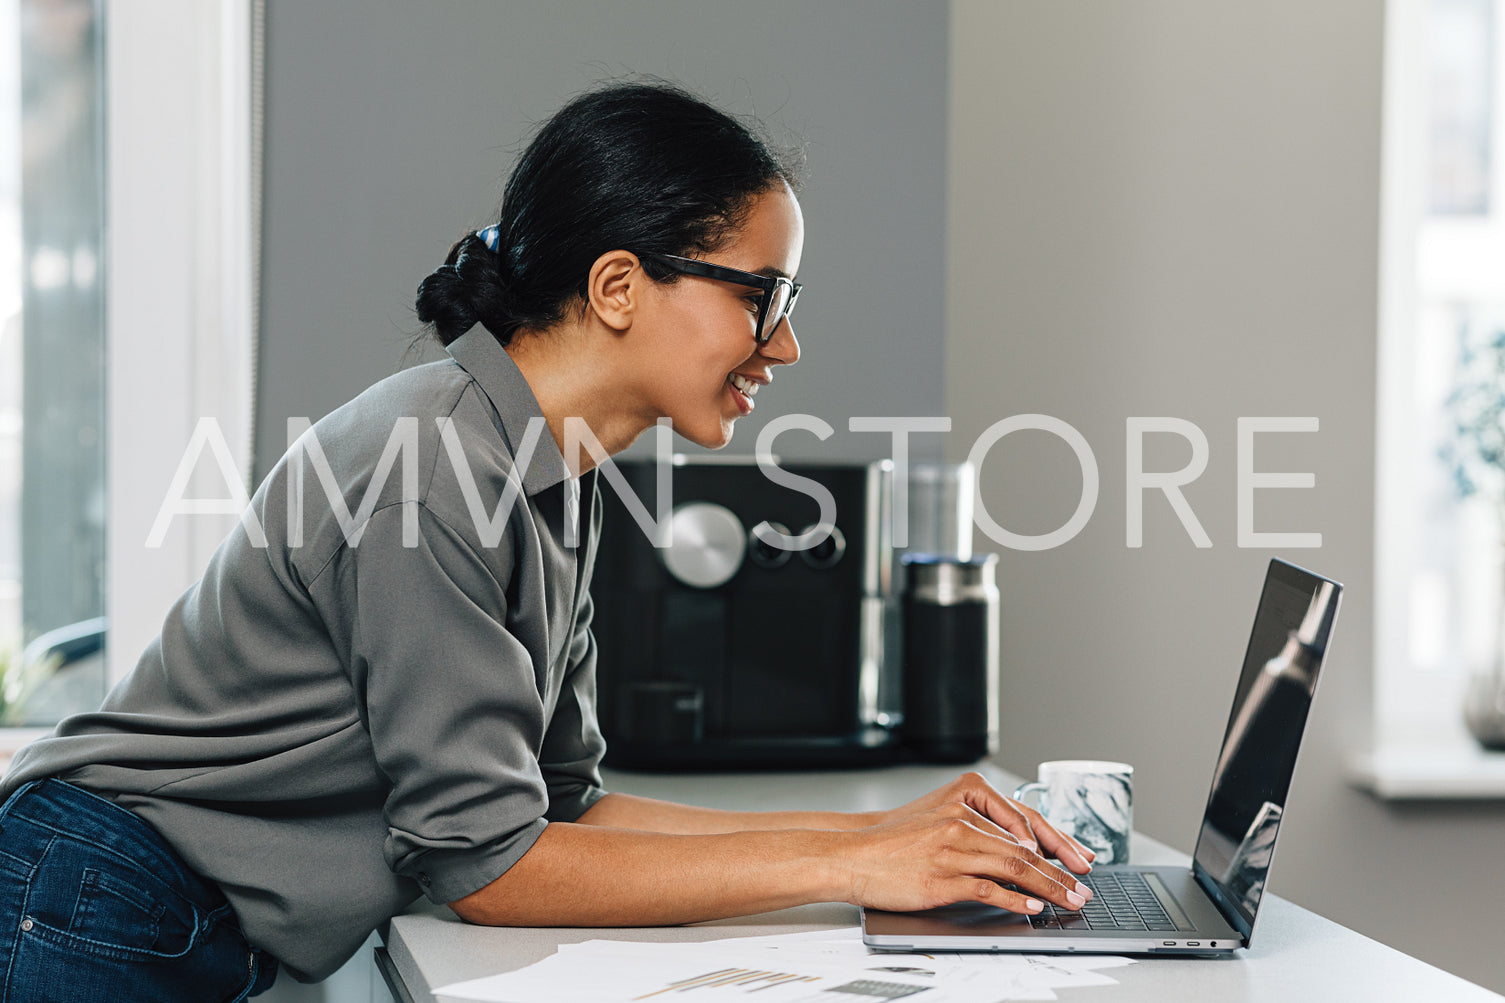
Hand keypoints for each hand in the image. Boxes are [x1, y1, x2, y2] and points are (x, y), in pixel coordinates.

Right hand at [836, 799, 1093, 915]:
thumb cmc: (895, 839)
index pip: (1024, 821)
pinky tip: (1033, 908)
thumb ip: (978, 827)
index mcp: (965, 802)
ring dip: (1049, 887)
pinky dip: (1016, 901)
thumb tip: (1020, 848)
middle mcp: (962, 823)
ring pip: (1014, 868)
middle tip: (1084, 887)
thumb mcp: (939, 817)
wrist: (854, 853)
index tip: (1078, 859)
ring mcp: (953, 851)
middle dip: (1061, 870)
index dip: (1057, 842)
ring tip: (1070, 900)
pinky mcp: (943, 880)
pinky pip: (989, 890)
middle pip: (1025, 848)